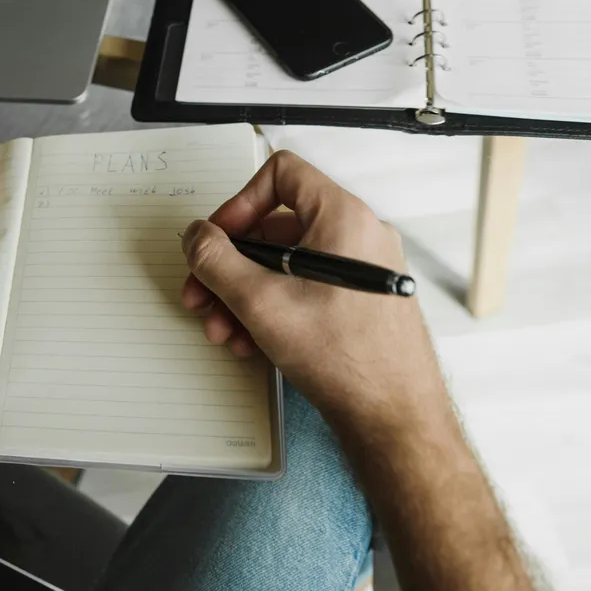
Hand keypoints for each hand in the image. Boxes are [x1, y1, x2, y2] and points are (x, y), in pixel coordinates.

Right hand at [180, 150, 450, 437]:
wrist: (394, 416)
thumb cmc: (346, 358)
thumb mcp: (260, 301)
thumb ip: (216, 260)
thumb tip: (196, 235)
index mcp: (343, 217)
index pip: (282, 174)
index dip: (239, 202)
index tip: (219, 238)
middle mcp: (358, 235)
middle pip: (276, 227)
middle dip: (230, 265)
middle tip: (203, 293)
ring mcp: (362, 270)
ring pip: (286, 264)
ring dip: (244, 294)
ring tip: (225, 330)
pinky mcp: (360, 300)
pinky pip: (305, 288)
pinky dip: (273, 308)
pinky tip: (252, 343)